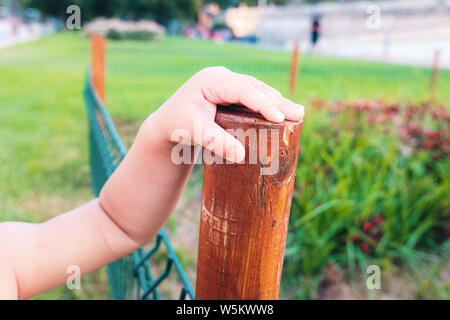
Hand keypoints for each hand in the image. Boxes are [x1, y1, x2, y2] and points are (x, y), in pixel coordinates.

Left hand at [142, 66, 304, 162]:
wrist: (167, 124)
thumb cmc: (176, 125)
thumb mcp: (193, 132)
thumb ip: (215, 141)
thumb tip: (241, 155)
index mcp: (211, 80)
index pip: (242, 89)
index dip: (262, 102)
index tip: (280, 117)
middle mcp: (222, 78)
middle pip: (255, 88)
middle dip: (277, 101)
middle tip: (298, 114)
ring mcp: (228, 85)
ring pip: (257, 91)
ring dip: (277, 102)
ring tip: (297, 113)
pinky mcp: (231, 95)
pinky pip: (253, 98)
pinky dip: (268, 106)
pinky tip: (282, 114)